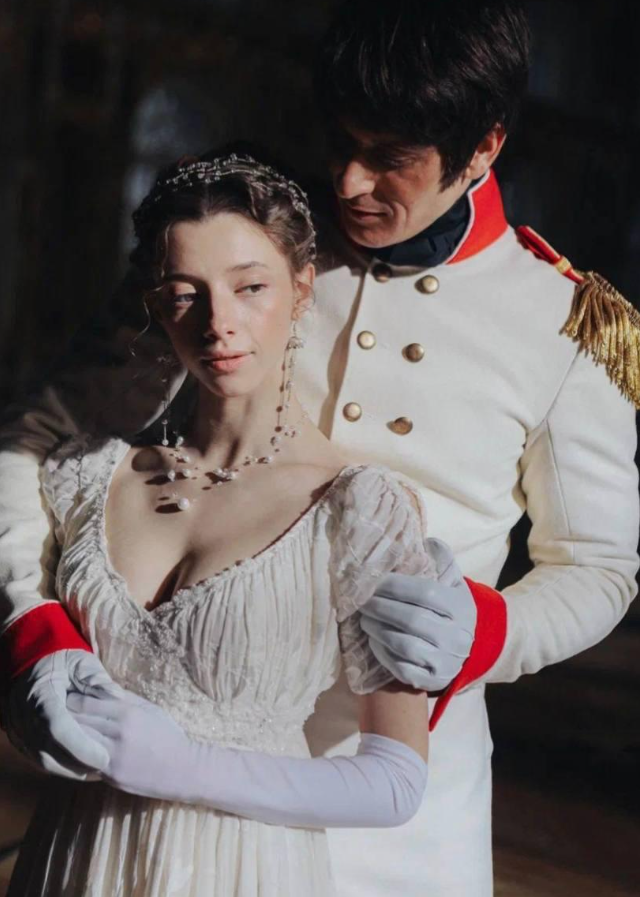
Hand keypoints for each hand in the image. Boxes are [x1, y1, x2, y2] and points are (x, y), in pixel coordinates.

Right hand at [2, 649, 123, 778]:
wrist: (32, 662)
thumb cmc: (62, 660)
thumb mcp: (81, 663)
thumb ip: (98, 681)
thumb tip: (119, 697)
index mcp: (40, 693)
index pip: (58, 727)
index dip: (81, 747)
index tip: (104, 758)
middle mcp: (23, 715)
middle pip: (49, 752)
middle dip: (79, 764)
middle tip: (107, 767)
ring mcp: (18, 730)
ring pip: (43, 761)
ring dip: (71, 769)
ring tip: (98, 769)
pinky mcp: (20, 739)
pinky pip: (39, 760)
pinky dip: (61, 766)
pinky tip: (82, 766)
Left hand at [67, 689, 191, 799]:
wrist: (183, 770)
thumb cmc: (168, 735)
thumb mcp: (151, 709)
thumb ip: (126, 699)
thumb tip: (100, 688)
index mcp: (128, 713)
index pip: (87, 703)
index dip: (71, 700)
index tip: (64, 697)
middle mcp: (118, 732)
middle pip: (78, 721)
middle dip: (64, 716)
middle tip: (53, 713)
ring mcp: (113, 755)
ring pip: (78, 742)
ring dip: (66, 736)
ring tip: (59, 730)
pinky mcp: (111, 774)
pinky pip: (86, 761)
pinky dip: (77, 754)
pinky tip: (72, 750)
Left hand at [359, 539, 476, 690]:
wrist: (464, 649)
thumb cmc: (450, 610)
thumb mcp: (452, 584)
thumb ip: (441, 561)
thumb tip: (426, 541)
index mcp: (462, 607)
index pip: (426, 593)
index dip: (396, 586)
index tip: (374, 581)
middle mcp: (457, 636)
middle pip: (412, 620)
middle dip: (380, 608)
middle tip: (361, 600)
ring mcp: (446, 661)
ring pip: (404, 645)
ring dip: (377, 630)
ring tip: (364, 619)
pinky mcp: (432, 680)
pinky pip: (401, 669)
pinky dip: (382, 653)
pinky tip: (373, 640)